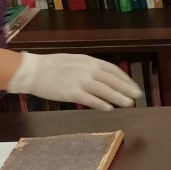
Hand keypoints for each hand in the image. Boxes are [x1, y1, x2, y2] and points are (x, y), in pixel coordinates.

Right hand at [7, 52, 142, 109]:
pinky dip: (101, 103)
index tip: (134, 86)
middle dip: (126, 88)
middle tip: (138, 96)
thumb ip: (91, 69)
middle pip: (112, 80)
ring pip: (104, 90)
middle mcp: (87, 69)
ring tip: (129, 103)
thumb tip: (107, 78)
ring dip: (118, 97)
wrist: (32, 70)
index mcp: (89, 61)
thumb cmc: (53, 66)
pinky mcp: (71, 92)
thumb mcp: (76, 61)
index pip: (113, 70)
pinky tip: (110, 108)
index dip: (125, 79)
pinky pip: (89, 99)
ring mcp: (79, 80)